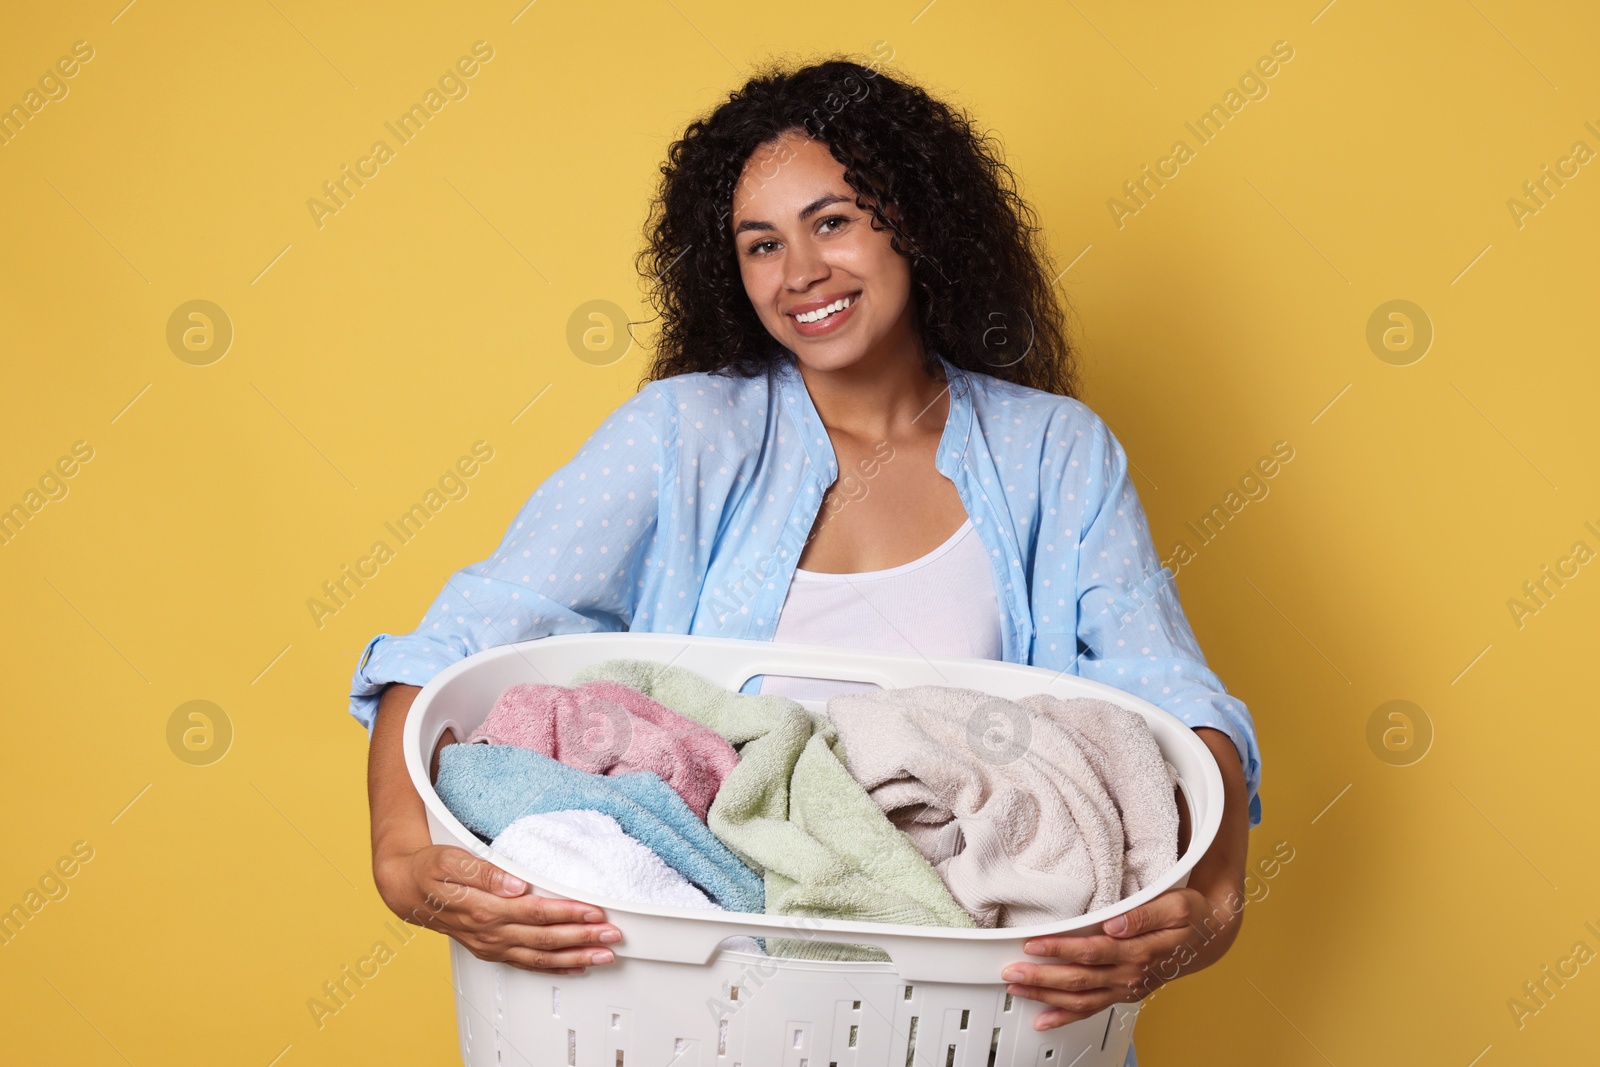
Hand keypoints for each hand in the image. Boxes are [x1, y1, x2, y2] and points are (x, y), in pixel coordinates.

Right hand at [375, 841, 623, 974]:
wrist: (405, 890)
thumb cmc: (430, 870)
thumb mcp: (450, 859)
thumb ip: (483, 871)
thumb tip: (515, 883)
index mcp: (483, 908)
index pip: (535, 913)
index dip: (567, 914)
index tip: (594, 912)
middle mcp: (489, 932)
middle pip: (544, 940)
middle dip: (581, 939)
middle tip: (612, 935)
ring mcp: (491, 945)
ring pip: (539, 958)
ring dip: (574, 958)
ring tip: (604, 955)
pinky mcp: (492, 949)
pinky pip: (527, 964)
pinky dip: (554, 968)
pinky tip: (576, 966)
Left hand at [1000, 726, 1251, 1029]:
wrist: (1217, 925)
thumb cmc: (1193, 875)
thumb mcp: (1194, 835)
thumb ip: (1184, 795)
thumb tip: (1195, 740)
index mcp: (1187, 907)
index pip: (1165, 917)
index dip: (1138, 923)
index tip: (1113, 923)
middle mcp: (1166, 947)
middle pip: (1122, 956)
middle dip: (1075, 955)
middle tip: (1034, 947)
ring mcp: (1147, 970)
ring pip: (1102, 983)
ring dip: (1059, 983)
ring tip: (1018, 976)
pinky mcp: (1130, 984)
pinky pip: (1098, 1001)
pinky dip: (1069, 1010)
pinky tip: (1040, 1016)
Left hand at [1000, 885, 1241, 1029]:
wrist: (1207, 938)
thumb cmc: (1189, 916)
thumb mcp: (1177, 904)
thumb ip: (1145, 914)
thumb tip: (1114, 923)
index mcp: (1139, 950)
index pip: (1092, 951)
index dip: (1061, 949)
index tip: (1034, 943)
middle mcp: (1130, 974)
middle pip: (1079, 979)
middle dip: (1042, 976)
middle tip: (1013, 970)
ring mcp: (1125, 987)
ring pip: (1080, 998)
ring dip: (1046, 995)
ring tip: (1017, 988)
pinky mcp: (1122, 993)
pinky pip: (1091, 1009)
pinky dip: (1065, 1016)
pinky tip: (1043, 1018)